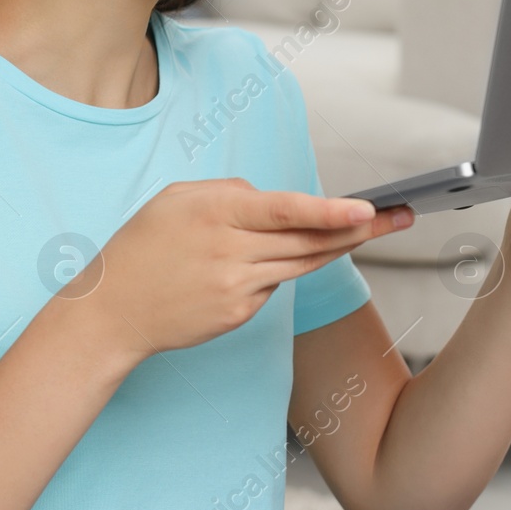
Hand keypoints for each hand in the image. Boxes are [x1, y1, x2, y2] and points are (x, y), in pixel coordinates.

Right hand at [77, 179, 413, 359]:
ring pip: (301, 263)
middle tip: (400, 216)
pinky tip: (274, 260)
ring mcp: (236, 289)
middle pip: (308, 240)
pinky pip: (274, 284)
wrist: (110, 312)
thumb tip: (276, 204)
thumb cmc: (142, 246)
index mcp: (214, 212)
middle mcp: (229, 253)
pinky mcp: (238, 314)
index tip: (369, 208)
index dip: (331, 211)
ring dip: (337, 246)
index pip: (285, 210)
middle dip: (359, 228)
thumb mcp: (177, 200)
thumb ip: (230, 194)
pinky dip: (281, 268)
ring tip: (372, 228)